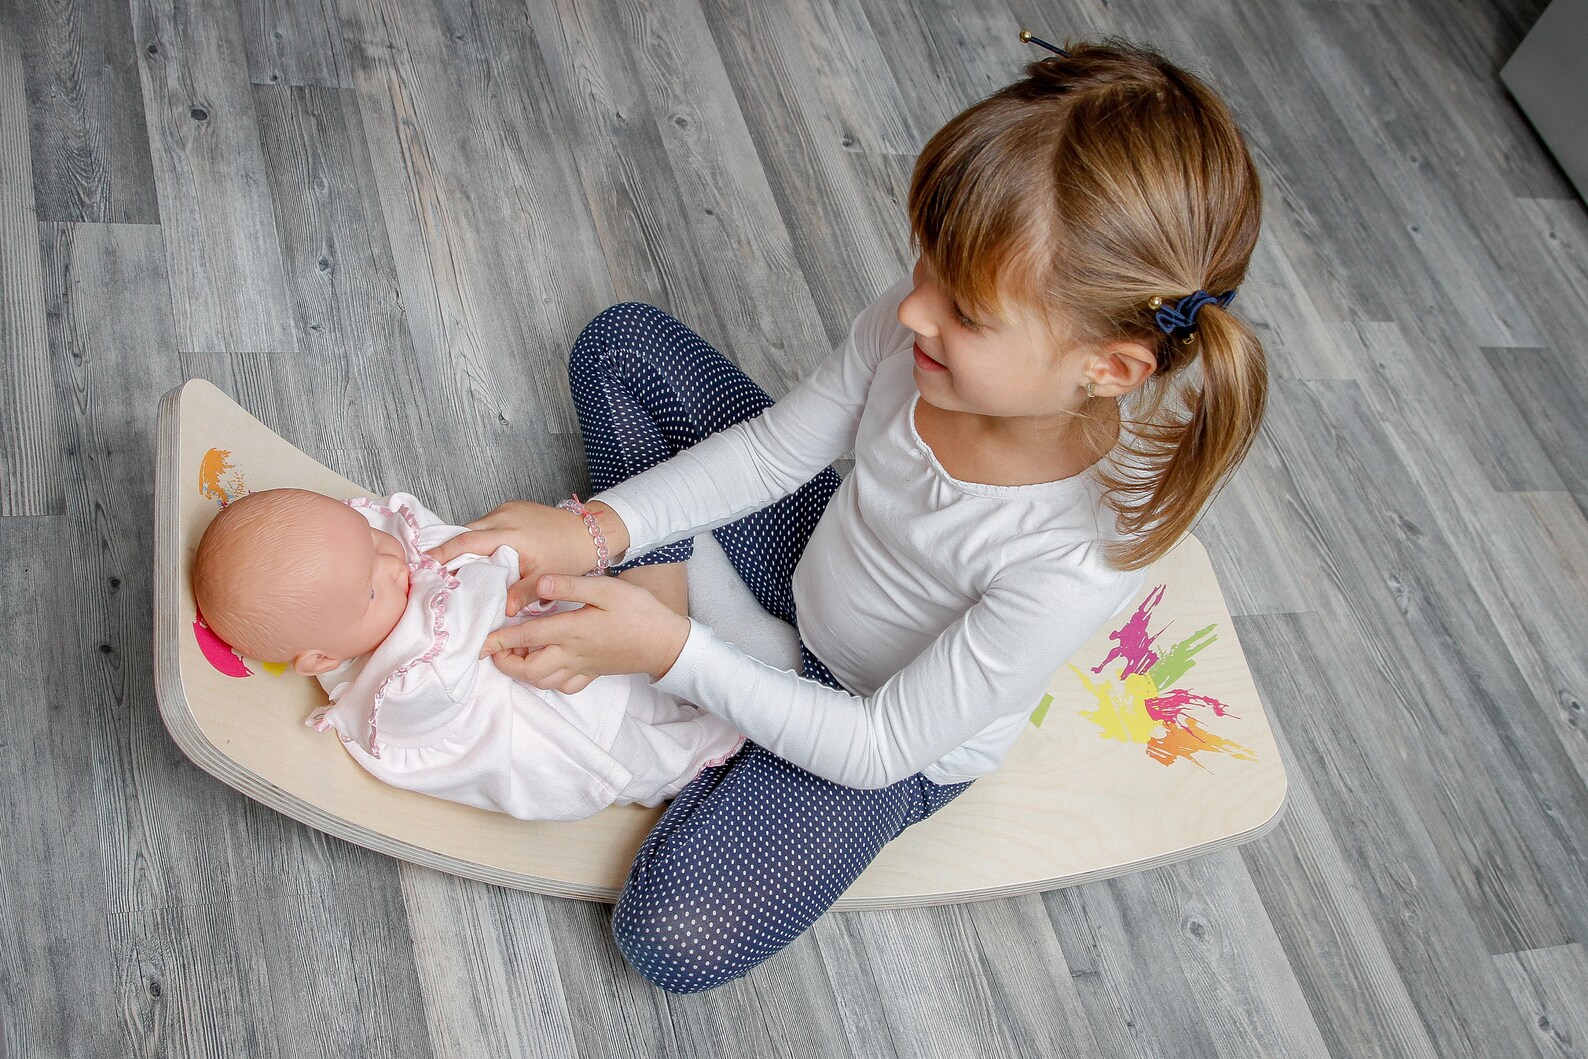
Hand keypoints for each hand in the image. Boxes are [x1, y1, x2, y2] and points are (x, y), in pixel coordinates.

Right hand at [426, 499, 630, 613]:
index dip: (443, 553)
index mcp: (512, 533)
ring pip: (474, 526)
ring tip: (447, 567)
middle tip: (429, 571)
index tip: (423, 564)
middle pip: (465, 532)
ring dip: (462, 544)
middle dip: (446, 549)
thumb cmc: (569, 555)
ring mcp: (507, 509)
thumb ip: (524, 592)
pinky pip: (485, 523)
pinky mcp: (511, 508)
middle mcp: (505, 516)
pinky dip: (476, 538)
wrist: (589, 531)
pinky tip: (472, 556)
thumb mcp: (547, 578)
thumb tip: (505, 611)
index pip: (468, 541)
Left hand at [482, 574, 690, 692]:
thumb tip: (539, 584)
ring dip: (523, 672)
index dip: (499, 639)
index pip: (526, 636)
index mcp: (572, 631)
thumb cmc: (639, 611)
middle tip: (494, 648)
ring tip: (515, 656)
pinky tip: (547, 667)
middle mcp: (572, 654)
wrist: (666, 641)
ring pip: (543, 681)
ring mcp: (582, 667)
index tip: (479, 640)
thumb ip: (569, 586)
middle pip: (529, 669)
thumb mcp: (606, 588)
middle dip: (506, 662)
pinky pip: (564, 686)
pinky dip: (548, 681)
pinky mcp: (593, 673)